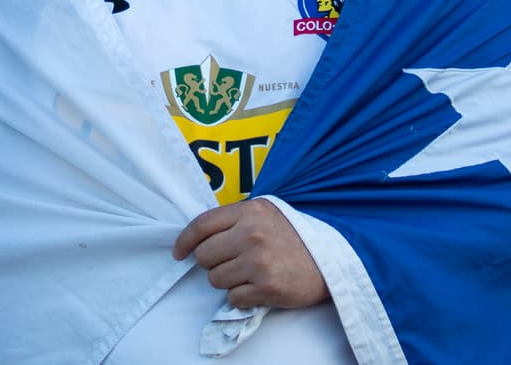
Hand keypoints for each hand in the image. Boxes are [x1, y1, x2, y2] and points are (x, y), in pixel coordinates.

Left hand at [173, 198, 329, 309]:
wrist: (330, 260)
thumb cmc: (294, 237)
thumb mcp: (266, 214)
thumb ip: (235, 220)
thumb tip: (198, 238)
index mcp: (250, 211)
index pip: (202, 225)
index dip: (184, 241)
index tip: (179, 253)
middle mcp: (252, 234)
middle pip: (204, 255)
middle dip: (211, 263)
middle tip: (230, 263)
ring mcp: (259, 261)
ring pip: (215, 279)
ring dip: (227, 281)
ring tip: (248, 274)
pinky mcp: (267, 287)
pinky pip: (233, 298)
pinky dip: (241, 297)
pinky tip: (257, 287)